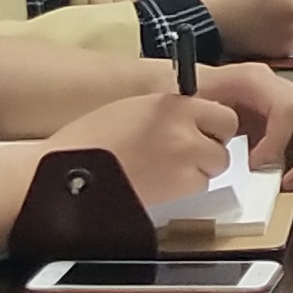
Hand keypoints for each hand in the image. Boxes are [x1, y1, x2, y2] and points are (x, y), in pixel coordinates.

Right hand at [50, 90, 251, 206]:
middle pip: (224, 142)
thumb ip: (169, 112)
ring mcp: (184, 159)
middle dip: (210, 148)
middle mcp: (184, 129)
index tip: (202, 133)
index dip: (213, 126)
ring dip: (199, 170)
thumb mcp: (134, 108)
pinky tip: (160, 184)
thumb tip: (194, 119)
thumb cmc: (91, 140)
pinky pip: (198, 187)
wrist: (67, 173)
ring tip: (167, 171)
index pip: (222, 115)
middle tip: (186, 156)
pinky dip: (186, 188)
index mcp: (172, 104)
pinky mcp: (178, 188)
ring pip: (214, 167)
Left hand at [198, 60, 292, 181]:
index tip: (255, 166)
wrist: (188, 87)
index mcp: (259, 81)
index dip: (277, 143)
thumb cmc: (188, 94)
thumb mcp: (190, 101)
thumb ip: (205, 120)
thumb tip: (222, 146)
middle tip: (289, 184)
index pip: (287, 109)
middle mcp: (285, 91)